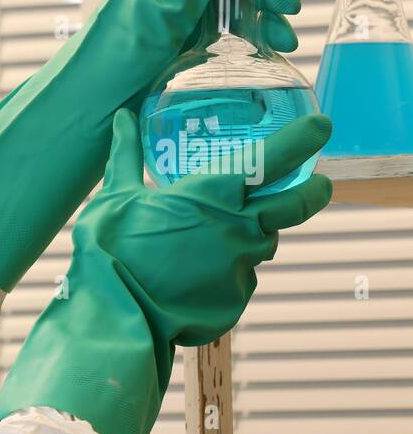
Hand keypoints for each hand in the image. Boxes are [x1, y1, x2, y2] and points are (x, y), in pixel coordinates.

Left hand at [0, 0, 306, 292]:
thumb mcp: (155, 22)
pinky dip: (244, 39)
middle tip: (290, 10)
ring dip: (261, 13)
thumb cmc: (101, 78)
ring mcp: (164, 25)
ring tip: (283, 41)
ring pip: (227, 2)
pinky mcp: (166, 58)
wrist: (69, 131)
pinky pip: (215, 35)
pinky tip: (263, 56)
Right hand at [74, 108, 332, 347]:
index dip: (302, 140)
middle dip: (314, 190)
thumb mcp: (116, 196)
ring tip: (216, 241)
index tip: (321, 128)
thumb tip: (123, 119)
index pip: (272, 159)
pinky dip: (223, 275)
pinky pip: (239, 279)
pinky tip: (192, 278)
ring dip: (251, 237)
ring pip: (262, 244)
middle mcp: (238, 228)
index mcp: (212, 195)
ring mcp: (241, 266)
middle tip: (318, 184)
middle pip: (296, 204)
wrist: (114, 314)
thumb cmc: (112, 250)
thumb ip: (126, 156)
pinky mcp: (235, 299)